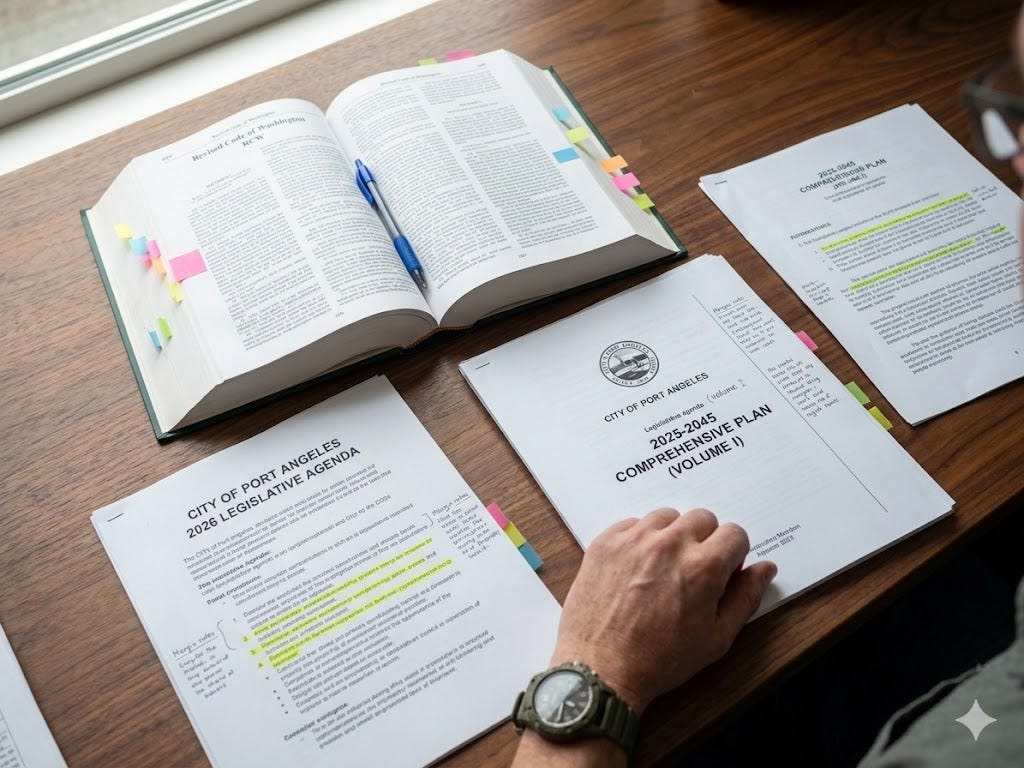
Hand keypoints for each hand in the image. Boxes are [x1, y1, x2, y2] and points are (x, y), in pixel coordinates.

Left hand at [550, 507, 776, 713]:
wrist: (602, 669)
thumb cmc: (661, 660)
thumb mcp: (717, 638)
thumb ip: (745, 597)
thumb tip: (766, 568)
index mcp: (703, 566)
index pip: (735, 533)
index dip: (733, 555)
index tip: (721, 573)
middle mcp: (670, 544)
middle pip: (703, 518)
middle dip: (705, 542)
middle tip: (692, 573)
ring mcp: (634, 539)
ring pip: (668, 517)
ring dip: (672, 536)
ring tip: (662, 569)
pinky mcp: (606, 541)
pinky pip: (633, 524)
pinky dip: (640, 539)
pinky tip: (636, 568)